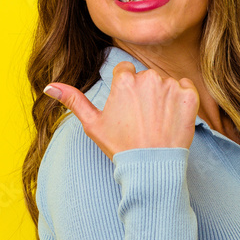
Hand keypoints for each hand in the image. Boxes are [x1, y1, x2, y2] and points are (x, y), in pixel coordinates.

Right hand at [43, 61, 199, 159]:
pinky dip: (182, 100)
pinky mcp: (190, 97)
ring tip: (156, 122)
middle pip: (145, 77)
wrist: (152, 168)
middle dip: (143, 94)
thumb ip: (73, 100)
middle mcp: (148, 78)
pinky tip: (172, 118)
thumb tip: (48, 86)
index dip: (125, 91)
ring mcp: (171, 86)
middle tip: (141, 120)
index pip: (125, 71)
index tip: (127, 109)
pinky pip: (186, 88)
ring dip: (162, 97)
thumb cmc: (121, 146)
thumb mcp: (92, 124)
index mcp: (124, 80)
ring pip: (165, 83)